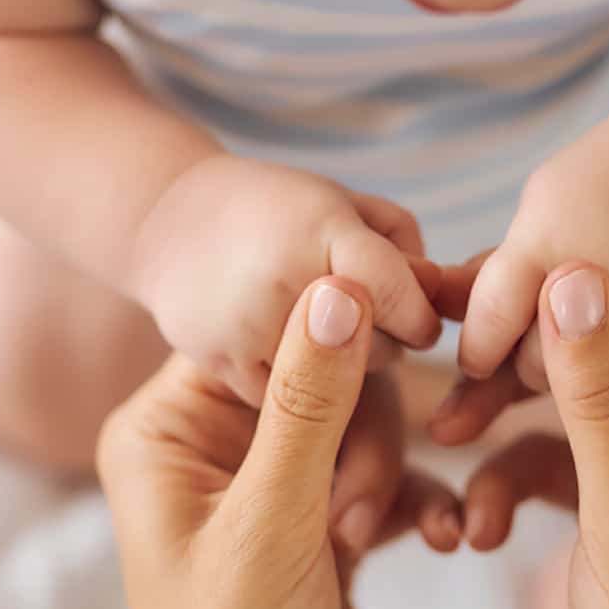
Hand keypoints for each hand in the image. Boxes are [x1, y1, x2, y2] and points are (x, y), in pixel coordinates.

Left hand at [97, 278, 460, 608]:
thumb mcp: (271, 522)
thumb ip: (310, 401)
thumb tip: (339, 288)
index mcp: (169, 434)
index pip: (257, 337)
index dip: (329, 334)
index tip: (400, 337)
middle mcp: (215, 453)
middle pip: (322, 379)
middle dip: (359, 441)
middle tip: (354, 510)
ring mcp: (272, 493)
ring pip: (363, 429)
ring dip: (385, 479)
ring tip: (368, 539)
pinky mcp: (321, 532)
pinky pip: (386, 482)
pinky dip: (415, 505)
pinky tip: (443, 537)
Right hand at [132, 155, 443, 405]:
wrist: (174, 221)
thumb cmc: (285, 211)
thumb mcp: (351, 205)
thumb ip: (405, 250)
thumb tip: (435, 303)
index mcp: (320, 229)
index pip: (401, 295)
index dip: (421, 316)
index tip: (419, 321)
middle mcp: (282, 281)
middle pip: (374, 347)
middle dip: (382, 338)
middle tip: (360, 317)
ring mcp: (246, 327)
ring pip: (334, 384)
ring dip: (341, 368)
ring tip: (317, 327)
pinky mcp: (219, 364)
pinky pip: (288, 402)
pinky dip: (295, 385)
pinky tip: (283, 348)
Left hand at [455, 97, 608, 391]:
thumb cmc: (603, 178)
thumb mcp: (538, 208)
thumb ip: (493, 273)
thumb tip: (437, 321)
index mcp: (542, 243)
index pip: (488, 327)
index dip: (477, 351)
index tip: (481, 353)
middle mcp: (594, 278)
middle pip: (533, 367)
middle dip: (525, 360)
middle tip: (537, 335)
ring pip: (588, 385)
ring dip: (576, 370)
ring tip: (580, 329)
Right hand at [461, 263, 608, 608]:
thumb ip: (604, 400)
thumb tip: (572, 279)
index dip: (590, 285)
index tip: (499, 281)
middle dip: (531, 357)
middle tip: (455, 349)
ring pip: (579, 394)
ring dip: (508, 416)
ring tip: (446, 435)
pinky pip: (560, 452)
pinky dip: (512, 475)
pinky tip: (481, 524)